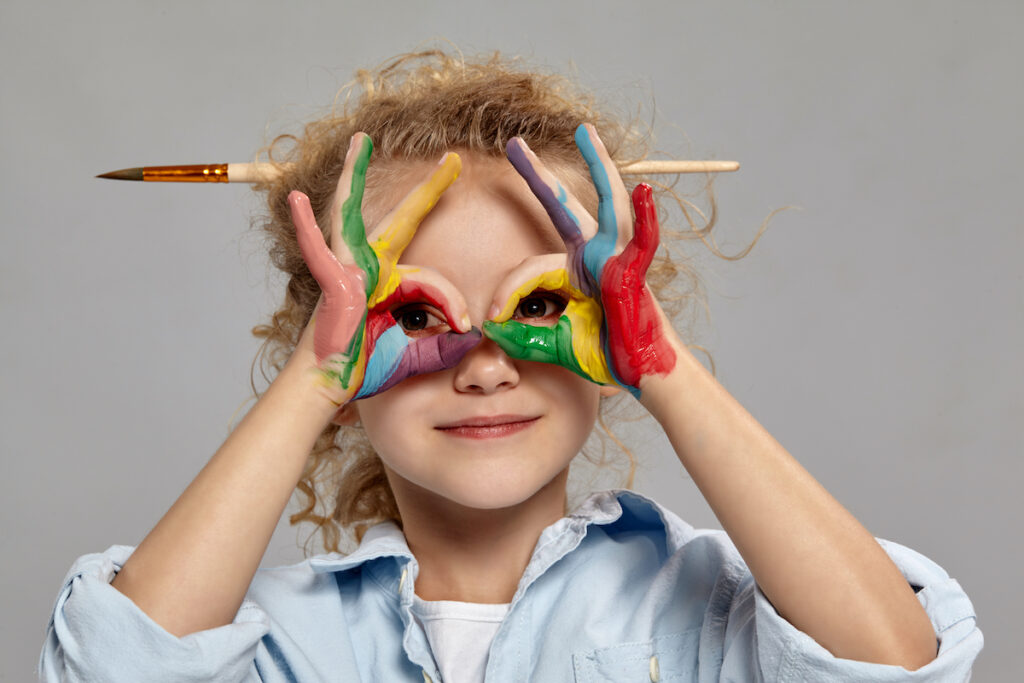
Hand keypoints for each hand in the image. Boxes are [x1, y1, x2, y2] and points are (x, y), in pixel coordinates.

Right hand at [289, 133, 480, 405]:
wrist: (332, 386)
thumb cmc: (367, 369)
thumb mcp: (418, 354)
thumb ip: (445, 346)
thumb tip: (474, 336)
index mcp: (391, 281)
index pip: (433, 279)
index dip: (452, 302)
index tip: (466, 326)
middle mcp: (371, 267)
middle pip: (403, 219)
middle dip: (429, 189)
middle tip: (454, 158)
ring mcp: (349, 269)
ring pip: (354, 215)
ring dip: (356, 175)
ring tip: (361, 140)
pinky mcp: (333, 282)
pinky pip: (320, 251)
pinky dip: (305, 225)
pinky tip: (298, 196)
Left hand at [482, 124, 675, 395]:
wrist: (638, 370)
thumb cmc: (602, 352)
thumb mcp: (551, 342)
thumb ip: (522, 336)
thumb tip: (490, 330)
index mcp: (573, 268)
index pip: (529, 268)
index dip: (507, 292)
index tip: (492, 319)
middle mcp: (594, 254)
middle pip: (562, 207)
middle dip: (536, 175)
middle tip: (514, 144)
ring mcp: (617, 258)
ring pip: (606, 205)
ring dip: (598, 166)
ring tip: (585, 132)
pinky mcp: (634, 273)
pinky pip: (643, 243)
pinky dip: (646, 218)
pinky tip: (643, 191)